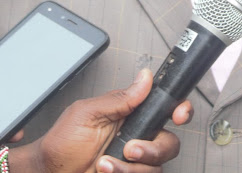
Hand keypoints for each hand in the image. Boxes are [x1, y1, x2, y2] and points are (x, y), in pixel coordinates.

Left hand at [23, 68, 192, 172]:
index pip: (164, 107)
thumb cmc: (61, 143)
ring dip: (130, 167)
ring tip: (105, 163)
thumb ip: (119, 98)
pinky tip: (106, 171)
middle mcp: (136, 136)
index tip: (179, 115)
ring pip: (156, 166)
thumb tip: (145, 78)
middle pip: (169, 142)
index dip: (180, 109)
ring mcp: (133, 160)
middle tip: (130, 148)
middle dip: (153, 148)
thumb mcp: (87, 113)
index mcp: (130, 114)